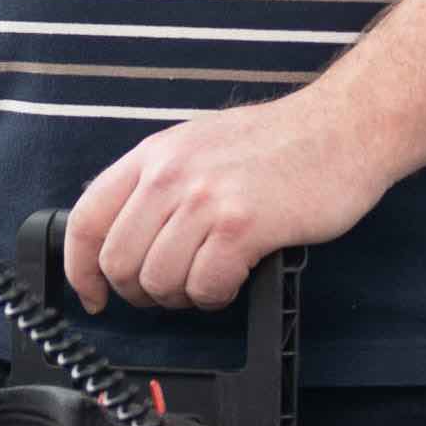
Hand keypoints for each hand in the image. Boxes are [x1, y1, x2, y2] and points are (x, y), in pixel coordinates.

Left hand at [65, 96, 393, 314]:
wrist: (345, 129)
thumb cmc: (280, 143)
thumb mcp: (199, 145)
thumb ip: (158, 183)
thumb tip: (124, 236)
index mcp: (153, 154)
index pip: (86, 219)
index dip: (80, 269)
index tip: (93, 295)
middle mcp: (170, 174)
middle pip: (119, 261)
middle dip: (141, 291)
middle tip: (171, 290)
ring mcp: (205, 199)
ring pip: (158, 280)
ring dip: (182, 296)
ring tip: (210, 279)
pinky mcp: (242, 226)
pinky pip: (204, 286)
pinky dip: (216, 296)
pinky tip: (235, 279)